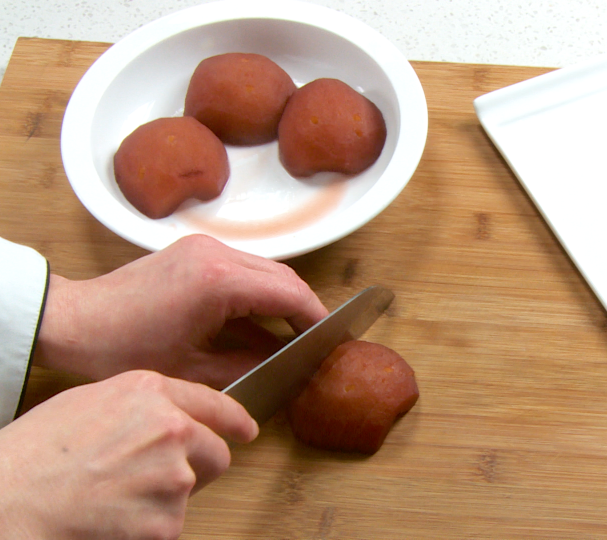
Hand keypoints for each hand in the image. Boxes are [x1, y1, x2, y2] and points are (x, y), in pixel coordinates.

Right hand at [0, 370, 257, 538]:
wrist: (10, 500)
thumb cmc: (36, 453)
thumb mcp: (90, 401)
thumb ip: (142, 402)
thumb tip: (170, 414)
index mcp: (151, 393)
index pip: (215, 403)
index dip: (236, 420)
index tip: (247, 429)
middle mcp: (172, 428)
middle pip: (216, 454)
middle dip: (197, 466)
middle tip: (152, 477)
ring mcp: (173, 475)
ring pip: (191, 492)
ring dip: (165, 498)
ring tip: (116, 496)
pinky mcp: (167, 521)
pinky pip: (170, 525)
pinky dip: (149, 528)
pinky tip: (113, 517)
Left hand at [33, 234, 328, 388]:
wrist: (74, 321)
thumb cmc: (125, 348)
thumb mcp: (194, 370)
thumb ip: (249, 364)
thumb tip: (287, 364)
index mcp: (219, 281)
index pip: (290, 294)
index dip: (316, 319)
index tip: (331, 341)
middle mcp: (217, 253)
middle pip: (284, 277)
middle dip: (305, 308)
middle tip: (316, 341)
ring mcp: (205, 247)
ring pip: (267, 269)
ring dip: (283, 298)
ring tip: (291, 333)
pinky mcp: (194, 251)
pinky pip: (245, 267)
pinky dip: (260, 290)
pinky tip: (260, 318)